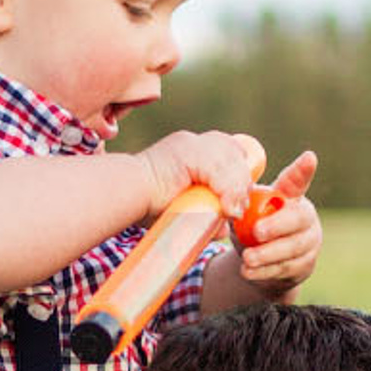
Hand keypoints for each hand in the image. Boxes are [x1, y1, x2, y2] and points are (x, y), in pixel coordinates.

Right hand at [135, 129, 266, 220]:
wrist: (128, 196)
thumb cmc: (147, 206)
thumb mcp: (186, 209)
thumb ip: (206, 214)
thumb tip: (224, 228)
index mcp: (191, 151)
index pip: (229, 151)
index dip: (240, 173)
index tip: (237, 200)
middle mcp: (193, 141)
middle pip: (234, 152)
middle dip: (242, 182)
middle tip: (236, 210)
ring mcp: (191, 143)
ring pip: (230, 161)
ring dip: (236, 190)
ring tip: (230, 212)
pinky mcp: (189, 151)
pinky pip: (220, 169)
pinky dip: (227, 190)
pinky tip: (225, 207)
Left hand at [233, 151, 320, 297]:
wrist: (265, 265)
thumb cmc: (254, 229)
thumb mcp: (246, 214)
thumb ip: (239, 204)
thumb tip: (222, 200)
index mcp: (291, 198)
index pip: (297, 181)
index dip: (304, 170)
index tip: (309, 157)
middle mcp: (305, 217)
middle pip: (297, 219)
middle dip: (277, 226)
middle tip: (257, 232)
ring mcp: (309, 242)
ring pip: (292, 249)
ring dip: (267, 254)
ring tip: (247, 259)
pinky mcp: (305, 266)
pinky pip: (285, 269)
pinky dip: (264, 272)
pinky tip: (248, 272)